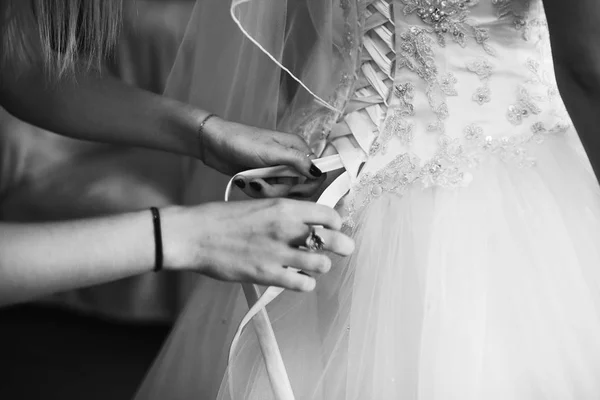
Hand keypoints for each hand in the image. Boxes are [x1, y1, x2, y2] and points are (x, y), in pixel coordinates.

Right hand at [161, 199, 353, 290]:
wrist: (195, 235)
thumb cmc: (222, 219)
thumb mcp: (259, 206)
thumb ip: (285, 213)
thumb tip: (306, 220)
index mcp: (284, 207)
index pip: (329, 214)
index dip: (336, 222)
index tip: (334, 227)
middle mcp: (286, 228)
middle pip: (333, 239)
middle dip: (343, 246)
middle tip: (343, 249)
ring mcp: (278, 253)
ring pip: (322, 264)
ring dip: (321, 265)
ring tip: (312, 265)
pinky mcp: (267, 274)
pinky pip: (302, 284)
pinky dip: (306, 283)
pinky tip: (299, 279)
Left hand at [202, 117, 325, 197]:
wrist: (213, 144)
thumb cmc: (241, 141)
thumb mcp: (271, 151)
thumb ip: (297, 161)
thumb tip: (319, 172)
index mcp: (297, 149)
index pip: (316, 173)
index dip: (308, 185)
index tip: (293, 190)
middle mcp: (290, 161)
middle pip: (299, 188)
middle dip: (280, 191)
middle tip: (262, 185)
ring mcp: (276, 171)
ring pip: (282, 194)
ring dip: (265, 191)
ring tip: (250, 181)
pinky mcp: (264, 180)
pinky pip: (268, 194)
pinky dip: (256, 191)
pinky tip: (246, 182)